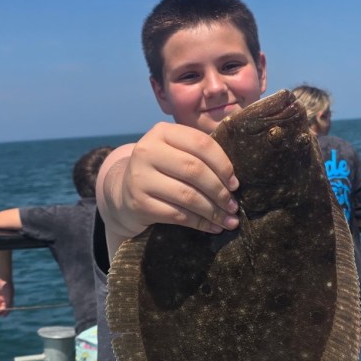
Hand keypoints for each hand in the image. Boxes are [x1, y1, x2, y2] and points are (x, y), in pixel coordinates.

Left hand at [0, 275, 13, 315]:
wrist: (1, 276)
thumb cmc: (6, 285)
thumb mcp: (8, 295)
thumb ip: (8, 303)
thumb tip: (6, 310)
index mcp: (9, 298)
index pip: (8, 307)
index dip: (6, 312)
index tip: (3, 316)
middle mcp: (4, 298)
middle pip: (1, 307)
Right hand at [102, 123, 240, 241]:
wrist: (124, 193)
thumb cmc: (162, 171)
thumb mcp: (175, 153)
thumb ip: (200, 156)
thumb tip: (236, 179)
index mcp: (162, 132)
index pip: (201, 144)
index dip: (223, 165)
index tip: (235, 183)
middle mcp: (147, 151)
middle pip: (195, 170)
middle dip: (220, 190)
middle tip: (233, 204)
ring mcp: (140, 177)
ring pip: (187, 195)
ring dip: (213, 210)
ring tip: (229, 220)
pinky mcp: (139, 203)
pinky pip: (177, 215)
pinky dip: (200, 223)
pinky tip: (213, 228)